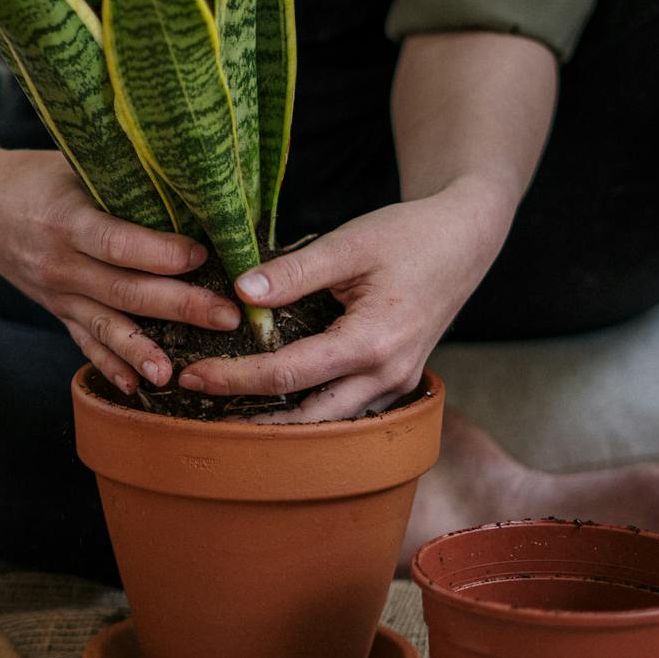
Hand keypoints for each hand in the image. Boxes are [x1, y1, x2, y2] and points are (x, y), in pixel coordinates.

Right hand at [0, 148, 241, 393]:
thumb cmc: (34, 176)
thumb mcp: (72, 165)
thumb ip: (120, 179)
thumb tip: (189, 186)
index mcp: (64, 220)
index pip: (116, 243)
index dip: (160, 253)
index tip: (203, 256)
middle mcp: (58, 263)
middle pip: (123, 290)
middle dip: (178, 306)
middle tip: (226, 317)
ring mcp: (55, 293)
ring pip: (104, 326)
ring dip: (142, 351)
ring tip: (176, 373)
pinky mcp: (56, 310)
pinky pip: (84, 342)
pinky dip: (109, 366)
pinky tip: (136, 387)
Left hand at [177, 178, 515, 419]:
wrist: (465, 239)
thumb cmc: (410, 236)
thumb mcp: (349, 243)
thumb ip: (294, 271)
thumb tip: (239, 293)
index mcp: (374, 342)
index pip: (290, 374)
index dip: (237, 378)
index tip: (193, 377)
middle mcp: (389, 375)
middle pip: (308, 417)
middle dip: (251, 418)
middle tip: (198, 407)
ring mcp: (397, 383)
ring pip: (330, 422)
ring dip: (281, 422)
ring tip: (227, 412)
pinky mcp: (397, 380)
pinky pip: (348, 409)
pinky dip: (309, 409)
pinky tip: (273, 400)